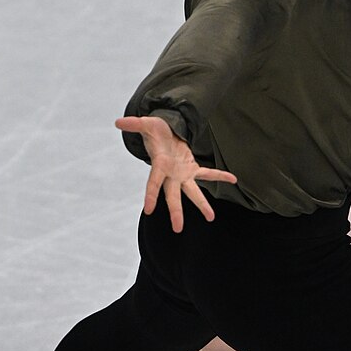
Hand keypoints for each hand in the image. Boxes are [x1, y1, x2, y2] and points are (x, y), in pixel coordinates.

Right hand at [114, 116, 238, 231]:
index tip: (148, 211)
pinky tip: (233, 179)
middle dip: (176, 212)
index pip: (153, 183)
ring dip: (202, 204)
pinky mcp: (192, 168)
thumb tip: (117, 122)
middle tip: (178, 228)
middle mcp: (170, 174)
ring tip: (210, 217)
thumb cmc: (155, 131)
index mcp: (159, 165)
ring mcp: (182, 173)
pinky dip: (220, 176)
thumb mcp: (146, 124)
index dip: (150, 195)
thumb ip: (134, 124)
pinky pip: (208, 174)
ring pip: (192, 192)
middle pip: (172, 196)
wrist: (165, 134)